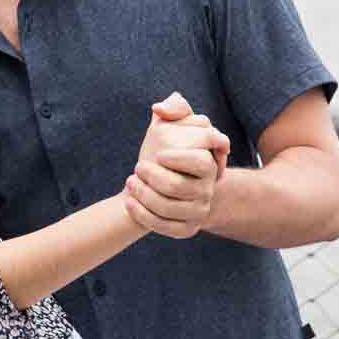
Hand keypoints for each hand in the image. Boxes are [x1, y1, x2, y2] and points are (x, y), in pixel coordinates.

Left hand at [125, 92, 229, 237]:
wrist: (161, 185)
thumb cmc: (166, 150)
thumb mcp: (171, 126)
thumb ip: (174, 109)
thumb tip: (159, 109)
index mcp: (210, 164)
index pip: (201, 162)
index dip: (179, 158)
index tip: (158, 154)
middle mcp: (209, 189)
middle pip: (179, 186)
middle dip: (153, 176)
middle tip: (137, 166)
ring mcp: (199, 211)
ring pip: (169, 207)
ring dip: (143, 194)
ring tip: (130, 181)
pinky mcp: (187, 230)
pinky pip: (164, 227)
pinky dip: (142, 214)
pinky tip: (129, 202)